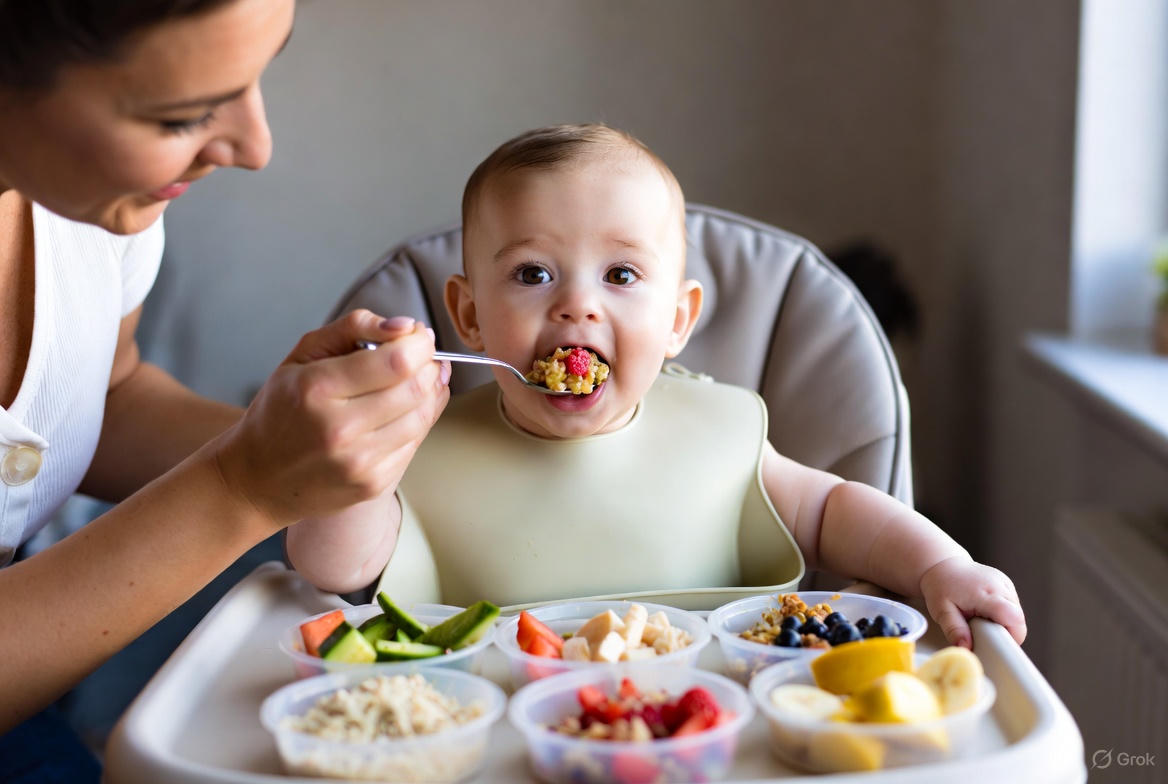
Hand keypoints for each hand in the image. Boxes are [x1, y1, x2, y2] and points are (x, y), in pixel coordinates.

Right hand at [213, 309, 449, 526]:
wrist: (258, 478)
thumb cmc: (281, 410)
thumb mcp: (303, 355)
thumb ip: (353, 328)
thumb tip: (404, 327)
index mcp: (317, 389)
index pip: (397, 361)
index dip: (419, 343)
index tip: (417, 336)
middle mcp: (339, 429)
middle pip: (416, 388)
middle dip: (429, 365)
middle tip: (422, 356)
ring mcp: (359, 462)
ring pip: (422, 416)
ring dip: (430, 392)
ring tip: (416, 380)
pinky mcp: (373, 484)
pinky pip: (415, 444)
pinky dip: (418, 421)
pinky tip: (402, 411)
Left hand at [919, 556, 1026, 647]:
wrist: (943, 565)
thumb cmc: (941, 587)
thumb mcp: (941, 611)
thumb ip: (954, 629)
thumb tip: (965, 647)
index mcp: (985, 593)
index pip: (1013, 617)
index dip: (1010, 635)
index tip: (996, 643)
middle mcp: (1000, 586)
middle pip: (1018, 618)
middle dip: (1007, 632)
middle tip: (986, 633)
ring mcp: (1005, 583)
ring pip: (1018, 613)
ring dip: (1006, 622)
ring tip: (984, 620)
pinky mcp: (1007, 583)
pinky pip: (1014, 605)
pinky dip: (1005, 613)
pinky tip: (987, 611)